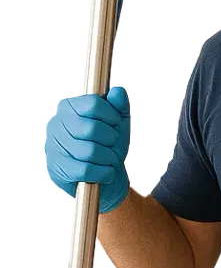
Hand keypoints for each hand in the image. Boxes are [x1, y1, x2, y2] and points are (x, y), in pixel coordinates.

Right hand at [44, 84, 130, 213]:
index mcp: (68, 106)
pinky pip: (86, 170)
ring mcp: (53, 146)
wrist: (104, 176)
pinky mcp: (56, 169)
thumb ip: (119, 104)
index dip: (112, 116)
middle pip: (93, 128)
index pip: (94, 104)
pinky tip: (105, 172)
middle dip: (111, 139)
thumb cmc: (109, 144)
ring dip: (109, 158)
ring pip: (91, 151)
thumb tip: (116, 92)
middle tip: (112, 145)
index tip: (115, 125)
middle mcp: (55, 123)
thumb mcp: (118, 122)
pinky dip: (103, 173)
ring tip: (110, 159)